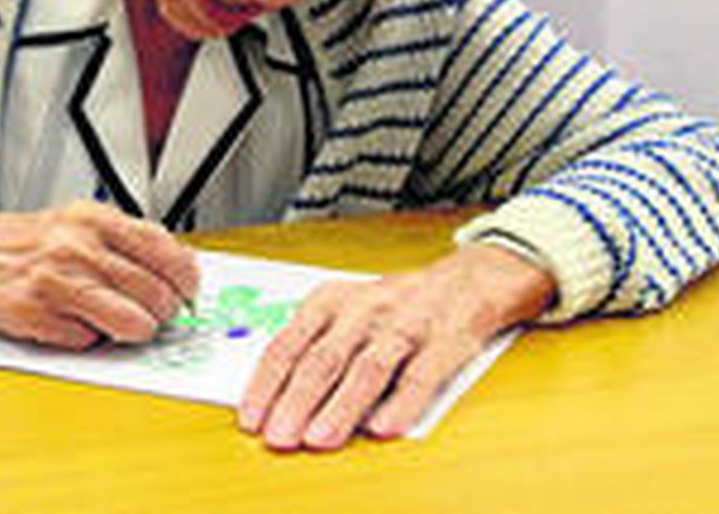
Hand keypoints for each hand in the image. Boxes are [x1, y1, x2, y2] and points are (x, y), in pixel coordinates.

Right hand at [0, 200, 198, 349]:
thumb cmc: (19, 242)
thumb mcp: (76, 222)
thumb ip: (124, 240)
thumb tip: (177, 268)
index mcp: (94, 219)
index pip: (167, 253)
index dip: (187, 280)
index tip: (187, 292)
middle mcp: (78, 247)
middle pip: (156, 294)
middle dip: (162, 312)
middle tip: (152, 314)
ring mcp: (56, 282)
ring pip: (133, 323)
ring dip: (134, 331)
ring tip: (120, 324)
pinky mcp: (35, 315)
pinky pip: (88, 341)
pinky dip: (88, 339)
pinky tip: (72, 322)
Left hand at [237, 243, 554, 450]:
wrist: (466, 281)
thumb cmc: (394, 305)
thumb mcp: (343, 310)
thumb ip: (310, 346)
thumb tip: (273, 398)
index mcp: (330, 302)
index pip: (288, 345)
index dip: (266, 385)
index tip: (251, 417)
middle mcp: (363, 311)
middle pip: (322, 360)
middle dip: (296, 402)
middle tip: (279, 436)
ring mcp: (403, 326)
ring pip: (367, 368)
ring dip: (341, 406)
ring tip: (319, 438)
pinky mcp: (442, 342)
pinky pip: (420, 375)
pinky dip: (402, 402)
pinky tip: (384, 426)